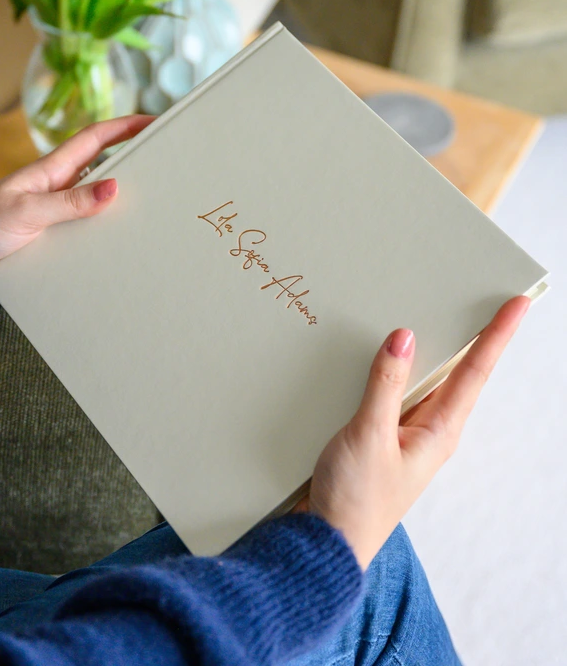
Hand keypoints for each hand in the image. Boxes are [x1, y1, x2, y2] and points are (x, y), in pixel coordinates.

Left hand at [0, 115, 155, 268]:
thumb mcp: (28, 211)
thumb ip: (69, 202)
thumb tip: (114, 188)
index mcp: (53, 169)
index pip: (96, 137)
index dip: (126, 125)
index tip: (154, 119)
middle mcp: (61, 183)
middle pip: (107, 162)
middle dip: (136, 155)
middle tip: (168, 157)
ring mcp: (61, 205)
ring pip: (102, 192)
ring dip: (128, 192)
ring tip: (158, 196)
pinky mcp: (59, 227)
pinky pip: (92, 218)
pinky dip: (112, 219)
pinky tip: (126, 231)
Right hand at [294, 296, 529, 569]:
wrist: (328, 542)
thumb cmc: (355, 500)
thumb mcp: (369, 435)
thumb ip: (386, 384)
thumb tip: (405, 337)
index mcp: (438, 431)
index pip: (474, 372)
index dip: (496, 336)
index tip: (517, 305)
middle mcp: (429, 430)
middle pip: (457, 373)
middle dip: (471, 337)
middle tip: (483, 301)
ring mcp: (405, 434)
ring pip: (423, 381)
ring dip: (429, 352)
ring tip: (436, 317)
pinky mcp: (380, 437)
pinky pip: (394, 393)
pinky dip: (392, 370)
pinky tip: (380, 357)